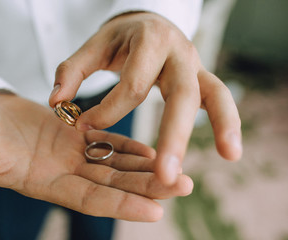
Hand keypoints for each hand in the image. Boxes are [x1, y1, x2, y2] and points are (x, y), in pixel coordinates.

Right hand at [0, 92, 192, 239]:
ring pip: (115, 164)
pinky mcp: (73, 133)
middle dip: (148, 187)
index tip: (156, 210)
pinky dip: (129, 147)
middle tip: (186, 186)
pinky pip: (106, 141)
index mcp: (45, 183)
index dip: (121, 206)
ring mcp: (71, 154)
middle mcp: (65, 172)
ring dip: (146, 167)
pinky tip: (152, 149)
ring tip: (178, 169)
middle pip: (113, 184)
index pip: (90, 199)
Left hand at [49, 12, 241, 184]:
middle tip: (163, 174)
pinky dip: (228, 122)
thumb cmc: (120, 39)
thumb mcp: (94, 47)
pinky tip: (231, 151)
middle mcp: (178, 52)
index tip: (83, 126)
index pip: (133, 85)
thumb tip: (56, 103)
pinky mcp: (202, 78)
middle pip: (181, 94)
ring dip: (221, 124)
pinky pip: (220, 99)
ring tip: (229, 154)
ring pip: (214, 94)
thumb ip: (72, 71)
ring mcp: (195, 65)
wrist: (148, 23)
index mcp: (149, 41)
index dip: (109, 110)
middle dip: (173, 135)